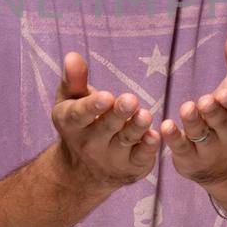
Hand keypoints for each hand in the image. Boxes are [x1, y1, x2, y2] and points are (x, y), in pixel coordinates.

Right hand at [51, 51, 159, 189]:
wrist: (81, 170)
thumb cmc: (79, 122)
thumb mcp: (70, 100)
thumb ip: (73, 79)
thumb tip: (72, 55)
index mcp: (71, 123)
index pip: (80, 115)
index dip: (93, 106)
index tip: (106, 97)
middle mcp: (89, 144)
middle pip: (106, 127)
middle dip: (119, 114)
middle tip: (131, 100)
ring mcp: (110, 158)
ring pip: (126, 141)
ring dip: (136, 128)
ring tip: (145, 115)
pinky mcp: (131, 167)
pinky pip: (141, 157)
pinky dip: (148, 148)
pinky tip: (155, 136)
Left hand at [160, 21, 226, 187]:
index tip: (226, 93)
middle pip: (223, 123)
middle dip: (214, 113)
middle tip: (204, 102)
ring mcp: (213, 148)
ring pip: (203, 136)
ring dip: (194, 123)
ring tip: (187, 109)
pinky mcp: (192, 159)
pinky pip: (183, 150)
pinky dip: (174, 139)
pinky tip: (165, 127)